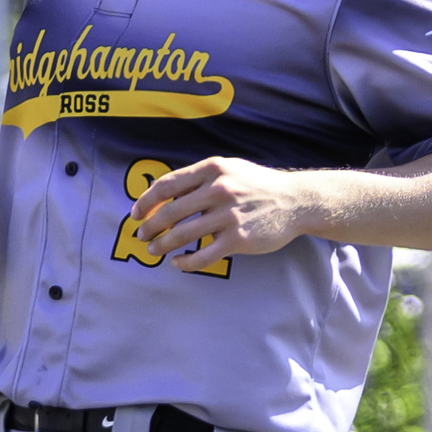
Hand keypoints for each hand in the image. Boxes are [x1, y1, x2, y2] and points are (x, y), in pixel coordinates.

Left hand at [131, 156, 306, 270]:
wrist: (295, 201)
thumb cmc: (257, 185)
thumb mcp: (229, 168)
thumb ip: (199, 177)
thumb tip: (162, 191)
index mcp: (212, 169)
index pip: (167, 185)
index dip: (145, 202)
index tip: (135, 214)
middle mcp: (219, 190)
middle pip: (169, 213)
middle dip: (149, 228)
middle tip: (141, 237)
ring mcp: (228, 216)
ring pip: (181, 236)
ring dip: (161, 246)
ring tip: (154, 251)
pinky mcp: (238, 240)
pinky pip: (202, 256)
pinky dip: (185, 262)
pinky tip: (178, 263)